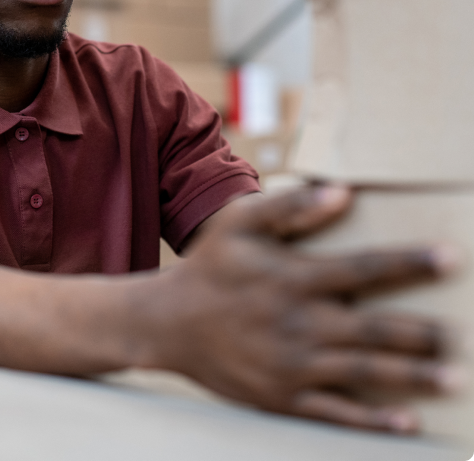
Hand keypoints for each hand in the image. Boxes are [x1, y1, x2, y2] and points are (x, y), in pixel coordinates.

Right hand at [141, 186, 461, 433]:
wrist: (169, 322)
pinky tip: (407, 422)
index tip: (450, 257)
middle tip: (467, 334)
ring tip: (454, 378)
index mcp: (295, 278)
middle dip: (425, 331)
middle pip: (376, 329)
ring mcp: (292, 366)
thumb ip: (292, 206)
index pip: (365, 268)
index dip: (410, 262)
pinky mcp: (283, 397)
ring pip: (365, 373)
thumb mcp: (241, 223)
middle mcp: (300, 323)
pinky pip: (336, 413)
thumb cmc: (210, 265)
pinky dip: (373, 420)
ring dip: (414, 376)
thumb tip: (342, 192)